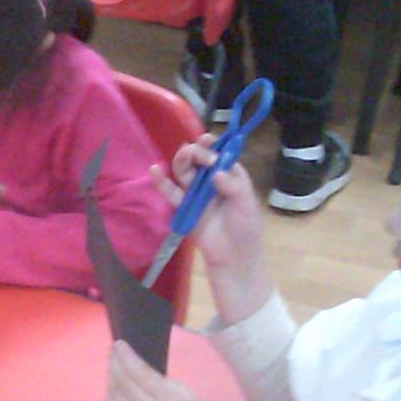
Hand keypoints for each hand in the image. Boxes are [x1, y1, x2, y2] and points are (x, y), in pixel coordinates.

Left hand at [105, 341, 228, 400]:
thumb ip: (159, 380)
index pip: (139, 373)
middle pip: (123, 382)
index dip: (126, 356)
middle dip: (115, 363)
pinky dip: (110, 395)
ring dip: (111, 378)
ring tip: (114, 366)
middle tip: (114, 351)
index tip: (119, 344)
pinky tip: (114, 386)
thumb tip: (133, 362)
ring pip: (114, 395)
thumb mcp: (187, 395)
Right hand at [151, 141, 259, 282]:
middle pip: (199, 159)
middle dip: (196, 152)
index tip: (209, 143)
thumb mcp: (245, 204)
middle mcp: (211, 180)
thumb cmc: (245, 228)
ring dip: (182, 161)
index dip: (213, 147)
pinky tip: (154, 170)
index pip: (220, 153)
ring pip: (185, 171)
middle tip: (196, 153)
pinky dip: (161, 181)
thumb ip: (232, 186)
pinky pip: (171, 192)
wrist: (233, 256)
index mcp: (230, 175)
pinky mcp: (183, 206)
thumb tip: (216, 172)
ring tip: (183, 154)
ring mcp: (196, 193)